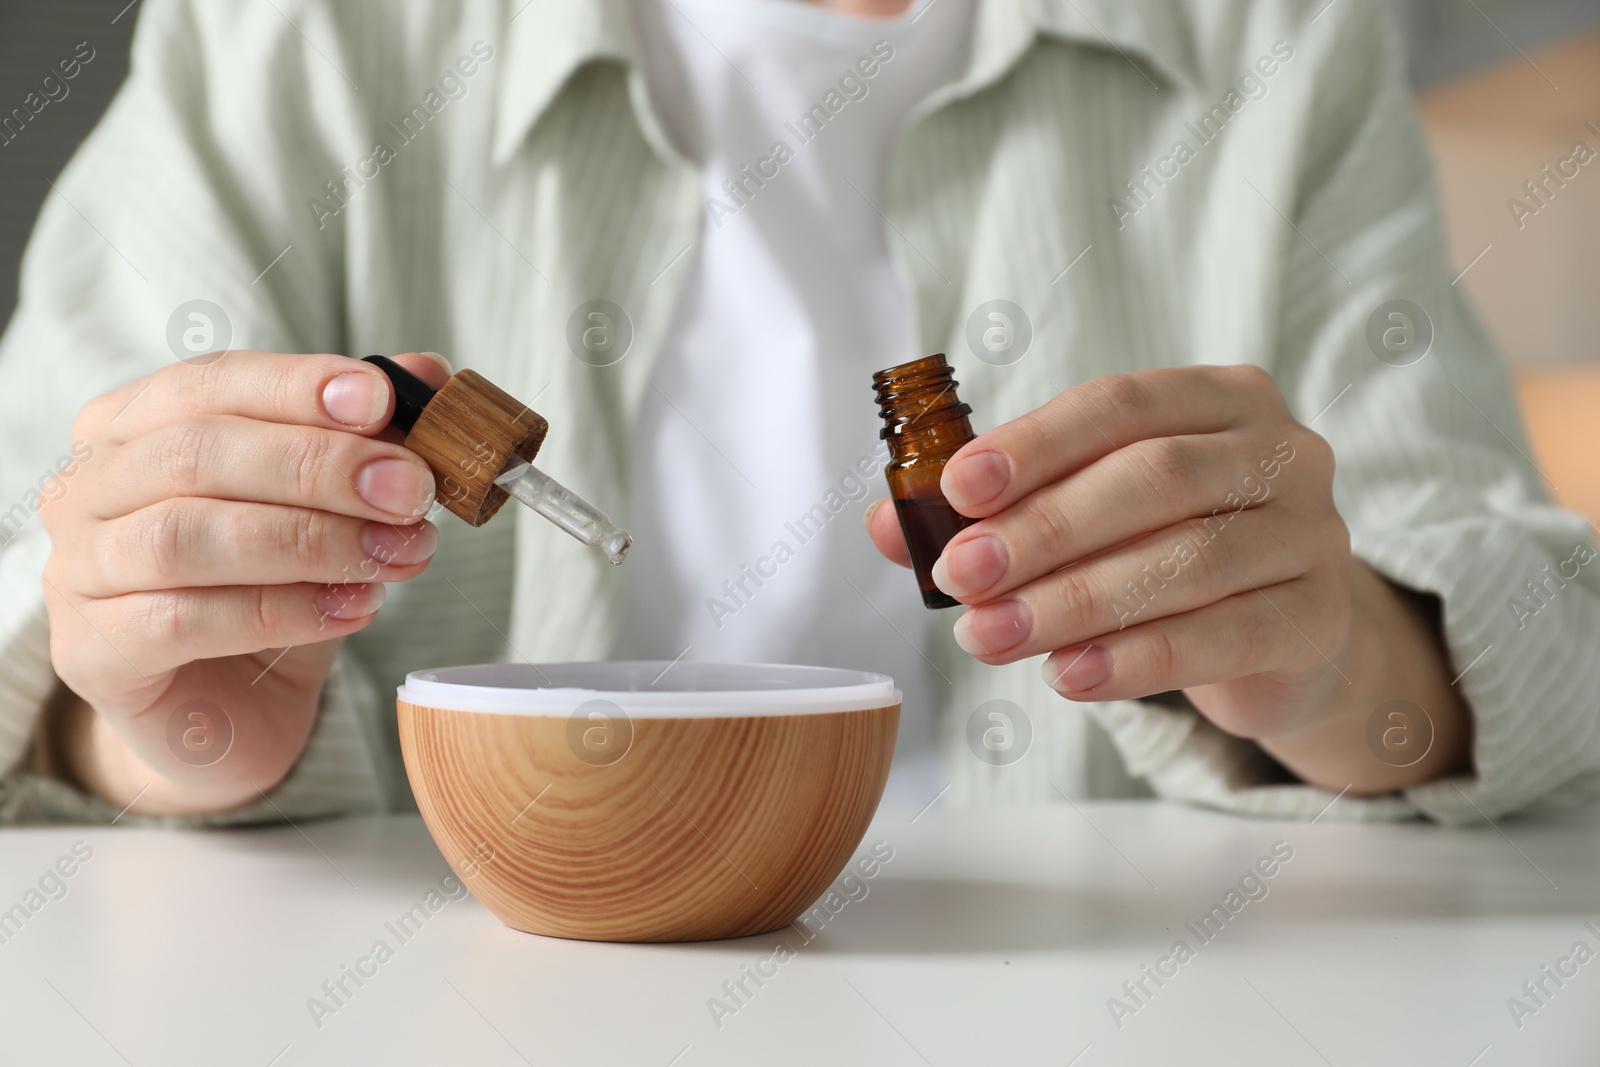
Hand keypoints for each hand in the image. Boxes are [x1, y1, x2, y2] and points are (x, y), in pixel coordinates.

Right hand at [39, 351, 449, 814]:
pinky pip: (184, 619)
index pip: (208, 382)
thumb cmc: (273, 590)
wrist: (234, 711)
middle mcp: (86, 489)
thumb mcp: (329, 508)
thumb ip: (367, 437)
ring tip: (397, 556)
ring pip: (185, 535)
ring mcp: (78, 573)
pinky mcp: (92, 654)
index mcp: (130, 426)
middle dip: (318, 466)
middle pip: (196, 451)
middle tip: (410, 492)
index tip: (380, 398)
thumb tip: (428, 374)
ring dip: (309, 540)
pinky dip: (282, 609)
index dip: (296, 386)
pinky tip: (354, 608)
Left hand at [867, 365, 1468, 791]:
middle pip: (1153, 480)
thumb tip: (888, 526)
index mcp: (1218, 398)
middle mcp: (1280, 451)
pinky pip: (1222, 637)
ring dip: (1074, 602)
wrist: (1283, 637)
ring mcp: (1311, 534)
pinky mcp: (1319, 619)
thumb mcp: (1088, 518)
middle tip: (960, 577)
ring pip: (1186, 562)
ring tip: (990, 637)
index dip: (1035, 445)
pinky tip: (1069, 677)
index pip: (1119, 405)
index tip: (956, 489)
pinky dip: (1137, 660)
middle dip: (1043, 530)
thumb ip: (996, 513)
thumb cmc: (1167, 553)